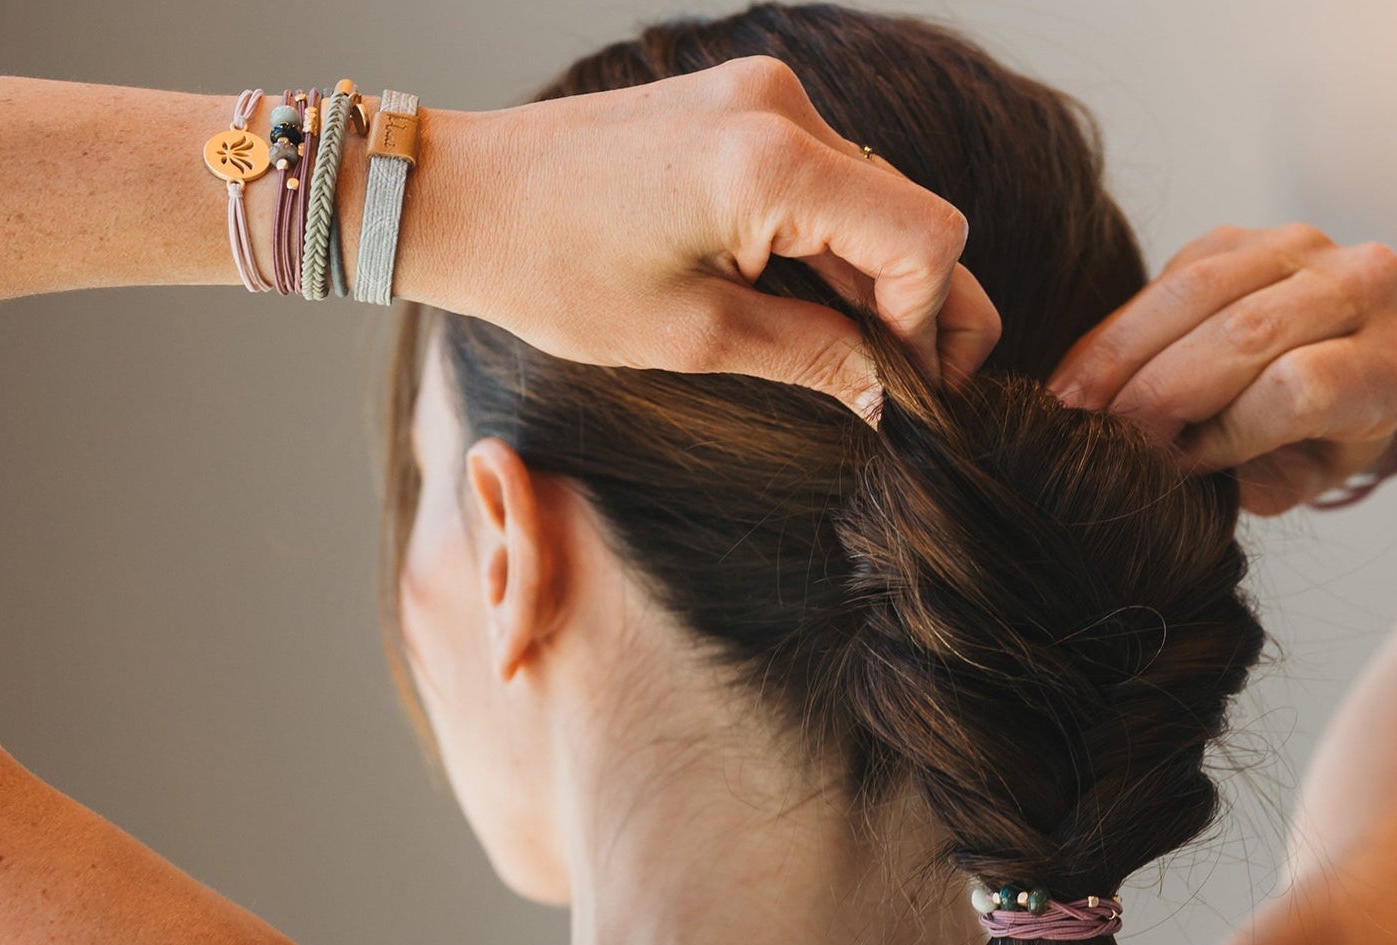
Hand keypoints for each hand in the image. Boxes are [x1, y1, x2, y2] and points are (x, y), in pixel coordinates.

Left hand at [427, 57, 1000, 413]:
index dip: (930, 324)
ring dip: (875, 282)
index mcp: (772, 163)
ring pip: (876, 201)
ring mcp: (764, 96)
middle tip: (896, 390)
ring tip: (841, 356)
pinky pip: (829, 180)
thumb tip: (890, 396)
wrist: (465, 197)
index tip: (898, 389)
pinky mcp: (743, 105)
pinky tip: (805, 303)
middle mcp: (781, 107)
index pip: (927, 238)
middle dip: (917, 309)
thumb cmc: (557, 269)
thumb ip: (813, 357)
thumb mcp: (695, 337)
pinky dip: (835, 246)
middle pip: (912, 216)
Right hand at [1047, 223, 1396, 515]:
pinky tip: (1080, 374)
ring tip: (1069, 406)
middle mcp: (1365, 288)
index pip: (1299, 388)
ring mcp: (1304, 248)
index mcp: (1393, 366)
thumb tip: (1163, 464)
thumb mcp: (1302, 480)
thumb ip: (1251, 475)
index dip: (1226, 432)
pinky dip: (1119, 329)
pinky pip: (1171, 277)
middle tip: (1093, 441)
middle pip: (1244, 334)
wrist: (1359, 359)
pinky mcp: (1242, 236)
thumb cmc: (1326, 442)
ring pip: (1198, 294)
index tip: (1171, 468)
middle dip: (1157, 393)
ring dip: (1120, 354)